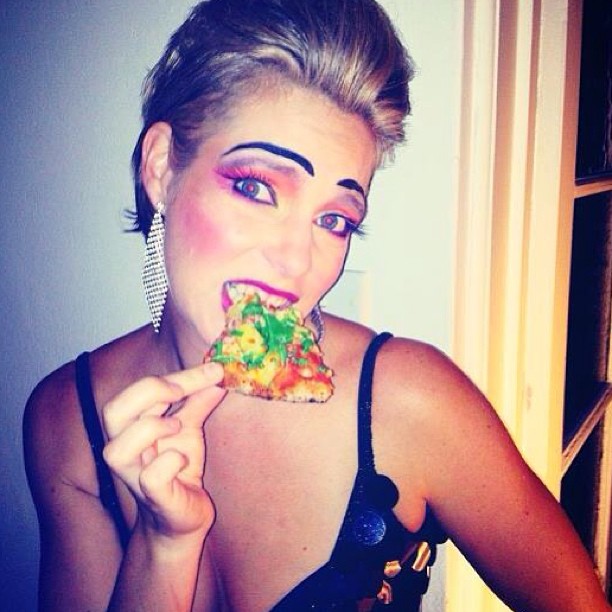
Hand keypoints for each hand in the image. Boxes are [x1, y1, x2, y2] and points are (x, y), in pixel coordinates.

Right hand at [102, 362, 226, 542]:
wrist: (183, 518)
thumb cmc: (178, 469)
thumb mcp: (189, 429)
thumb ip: (198, 401)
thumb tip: (216, 374)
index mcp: (131, 427)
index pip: (138, 391)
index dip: (175, 375)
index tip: (211, 370)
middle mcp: (125, 450)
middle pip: (113, 412)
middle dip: (149, 391)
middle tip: (181, 390)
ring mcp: (136, 477)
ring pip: (117, 449)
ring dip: (150, 428)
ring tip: (177, 425)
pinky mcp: (155, 498)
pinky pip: (150, 478)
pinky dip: (168, 462)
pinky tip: (183, 460)